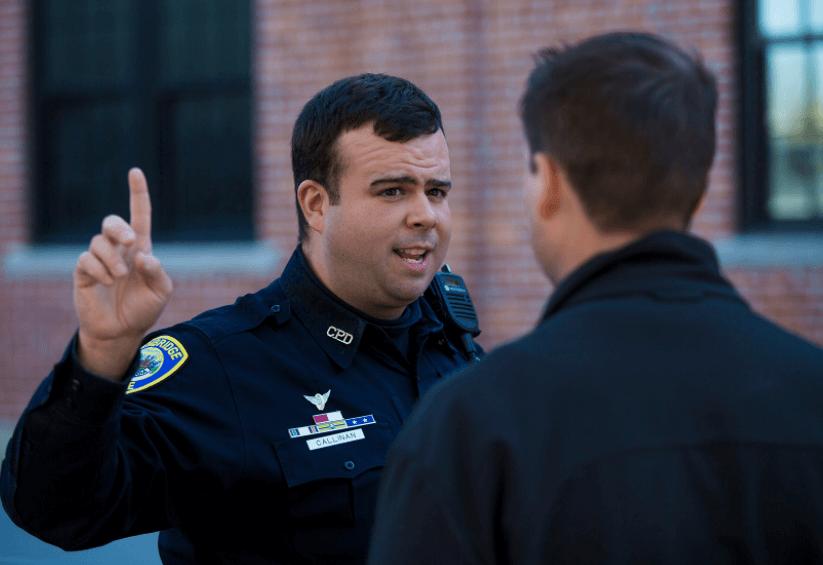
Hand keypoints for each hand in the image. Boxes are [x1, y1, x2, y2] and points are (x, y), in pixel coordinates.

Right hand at [73, 168, 172, 378]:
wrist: (122, 332)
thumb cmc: (144, 309)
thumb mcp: (161, 292)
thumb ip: (157, 272)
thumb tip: (143, 255)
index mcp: (140, 249)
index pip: (139, 216)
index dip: (138, 194)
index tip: (135, 172)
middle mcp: (119, 250)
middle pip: (112, 222)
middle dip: (119, 227)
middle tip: (131, 241)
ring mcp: (99, 260)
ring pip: (99, 242)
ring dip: (112, 258)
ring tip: (120, 277)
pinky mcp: (83, 272)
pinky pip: (86, 260)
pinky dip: (98, 269)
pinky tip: (107, 282)